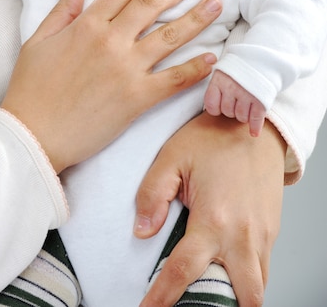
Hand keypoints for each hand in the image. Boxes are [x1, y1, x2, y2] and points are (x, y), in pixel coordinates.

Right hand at [1, 0, 221, 172]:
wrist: (33, 135)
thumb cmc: (31, 89)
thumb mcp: (38, 41)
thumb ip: (61, 10)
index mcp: (86, 25)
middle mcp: (110, 41)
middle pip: (151, 5)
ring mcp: (126, 70)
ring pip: (168, 37)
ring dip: (195, 19)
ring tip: (216, 3)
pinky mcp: (136, 99)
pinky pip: (173, 80)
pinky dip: (194, 69)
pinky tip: (212, 58)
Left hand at [135, 111, 285, 306]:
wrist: (255, 125)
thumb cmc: (213, 138)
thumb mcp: (172, 157)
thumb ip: (152, 195)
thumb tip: (142, 232)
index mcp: (213, 218)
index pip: (182, 272)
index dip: (162, 298)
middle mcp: (242, 234)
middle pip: (239, 297)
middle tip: (192, 304)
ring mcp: (262, 234)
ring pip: (257, 286)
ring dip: (237, 295)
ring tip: (210, 290)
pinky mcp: (272, 229)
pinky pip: (264, 266)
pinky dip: (249, 276)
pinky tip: (228, 267)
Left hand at [204, 70, 266, 135]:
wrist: (261, 57)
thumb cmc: (239, 68)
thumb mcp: (223, 71)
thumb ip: (216, 88)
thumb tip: (212, 110)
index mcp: (219, 79)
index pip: (211, 106)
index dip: (216, 108)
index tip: (221, 103)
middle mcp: (231, 87)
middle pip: (227, 112)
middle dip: (232, 109)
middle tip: (238, 100)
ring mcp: (246, 93)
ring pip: (241, 117)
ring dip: (244, 115)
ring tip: (247, 104)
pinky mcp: (261, 99)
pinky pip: (256, 119)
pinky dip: (255, 127)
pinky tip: (254, 132)